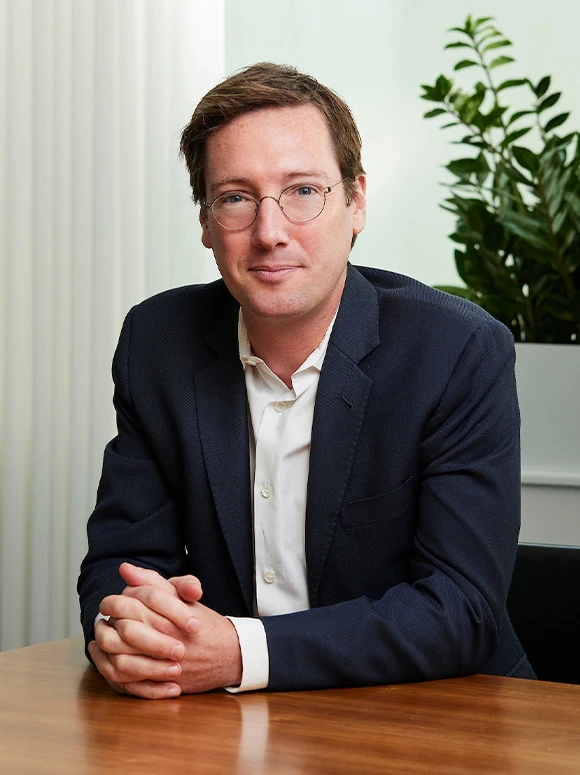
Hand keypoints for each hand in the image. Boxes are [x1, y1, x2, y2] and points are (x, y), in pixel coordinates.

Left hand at [90, 563, 241, 696]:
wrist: (229, 654)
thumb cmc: (203, 623)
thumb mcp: (182, 595)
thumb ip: (152, 582)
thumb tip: (125, 569)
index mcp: (164, 613)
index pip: (126, 603)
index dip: (113, 603)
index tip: (110, 604)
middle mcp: (161, 636)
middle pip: (118, 630)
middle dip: (106, 625)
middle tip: (103, 623)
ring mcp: (160, 662)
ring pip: (118, 657)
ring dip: (106, 649)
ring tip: (102, 641)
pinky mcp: (160, 682)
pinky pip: (126, 680)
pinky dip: (113, 671)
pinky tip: (108, 660)